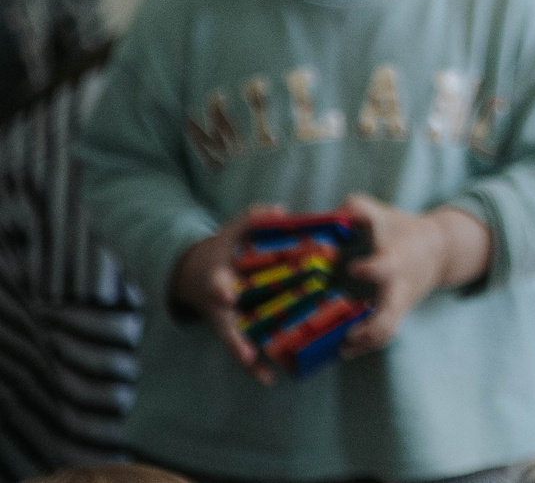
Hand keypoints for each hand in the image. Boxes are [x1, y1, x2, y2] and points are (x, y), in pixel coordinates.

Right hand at [170, 202, 288, 382]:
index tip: (226, 294)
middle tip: (248, 355)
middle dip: (236, 339)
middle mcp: (219, 305)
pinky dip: (254, 366)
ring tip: (267, 374)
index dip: (220, 289)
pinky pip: (244, 352)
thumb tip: (281, 212)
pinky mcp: (235, 331)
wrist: (197, 274)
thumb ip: (254, 219)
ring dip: (250, 359)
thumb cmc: (223, 251)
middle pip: (226, 325)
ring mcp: (226, 322)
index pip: (216, 283)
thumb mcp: (233, 231)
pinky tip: (270, 379)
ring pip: (236, 344)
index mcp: (217, 278)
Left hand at [339, 193, 491, 356]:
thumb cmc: (400, 230)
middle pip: (390, 315)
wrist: (438, 250)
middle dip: (373, 327)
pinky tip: (345, 350)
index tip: (355, 268)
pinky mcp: (394, 315)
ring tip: (343, 347)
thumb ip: (356, 209)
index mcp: (395, 260)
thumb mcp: (382, 214)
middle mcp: (397, 288)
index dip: (372, 270)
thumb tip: (329, 216)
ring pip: (387, 332)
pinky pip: (382, 336)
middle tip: (349, 333)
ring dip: (366, 343)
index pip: (386, 267)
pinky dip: (364, 346)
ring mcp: (397, 305)